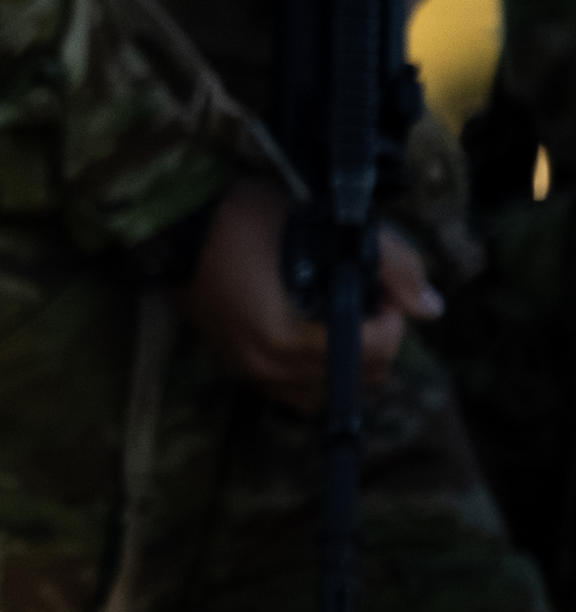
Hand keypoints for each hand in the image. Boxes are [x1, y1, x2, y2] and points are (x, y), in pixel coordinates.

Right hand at [182, 170, 438, 413]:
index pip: (373, 351)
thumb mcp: (325, 225)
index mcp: (288, 338)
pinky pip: (296, 391)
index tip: (383, 285)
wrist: (177, 223)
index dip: (393, 317)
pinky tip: (315, 335)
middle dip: (377, 338)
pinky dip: (319, 372)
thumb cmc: (247, 218)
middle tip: (368, 298)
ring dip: (351, 361)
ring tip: (344, 319)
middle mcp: (269, 367)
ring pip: (330, 393)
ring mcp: (250, 372)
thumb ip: (389, 263)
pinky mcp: (238, 367)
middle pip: (359, 378)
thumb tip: (433, 308)